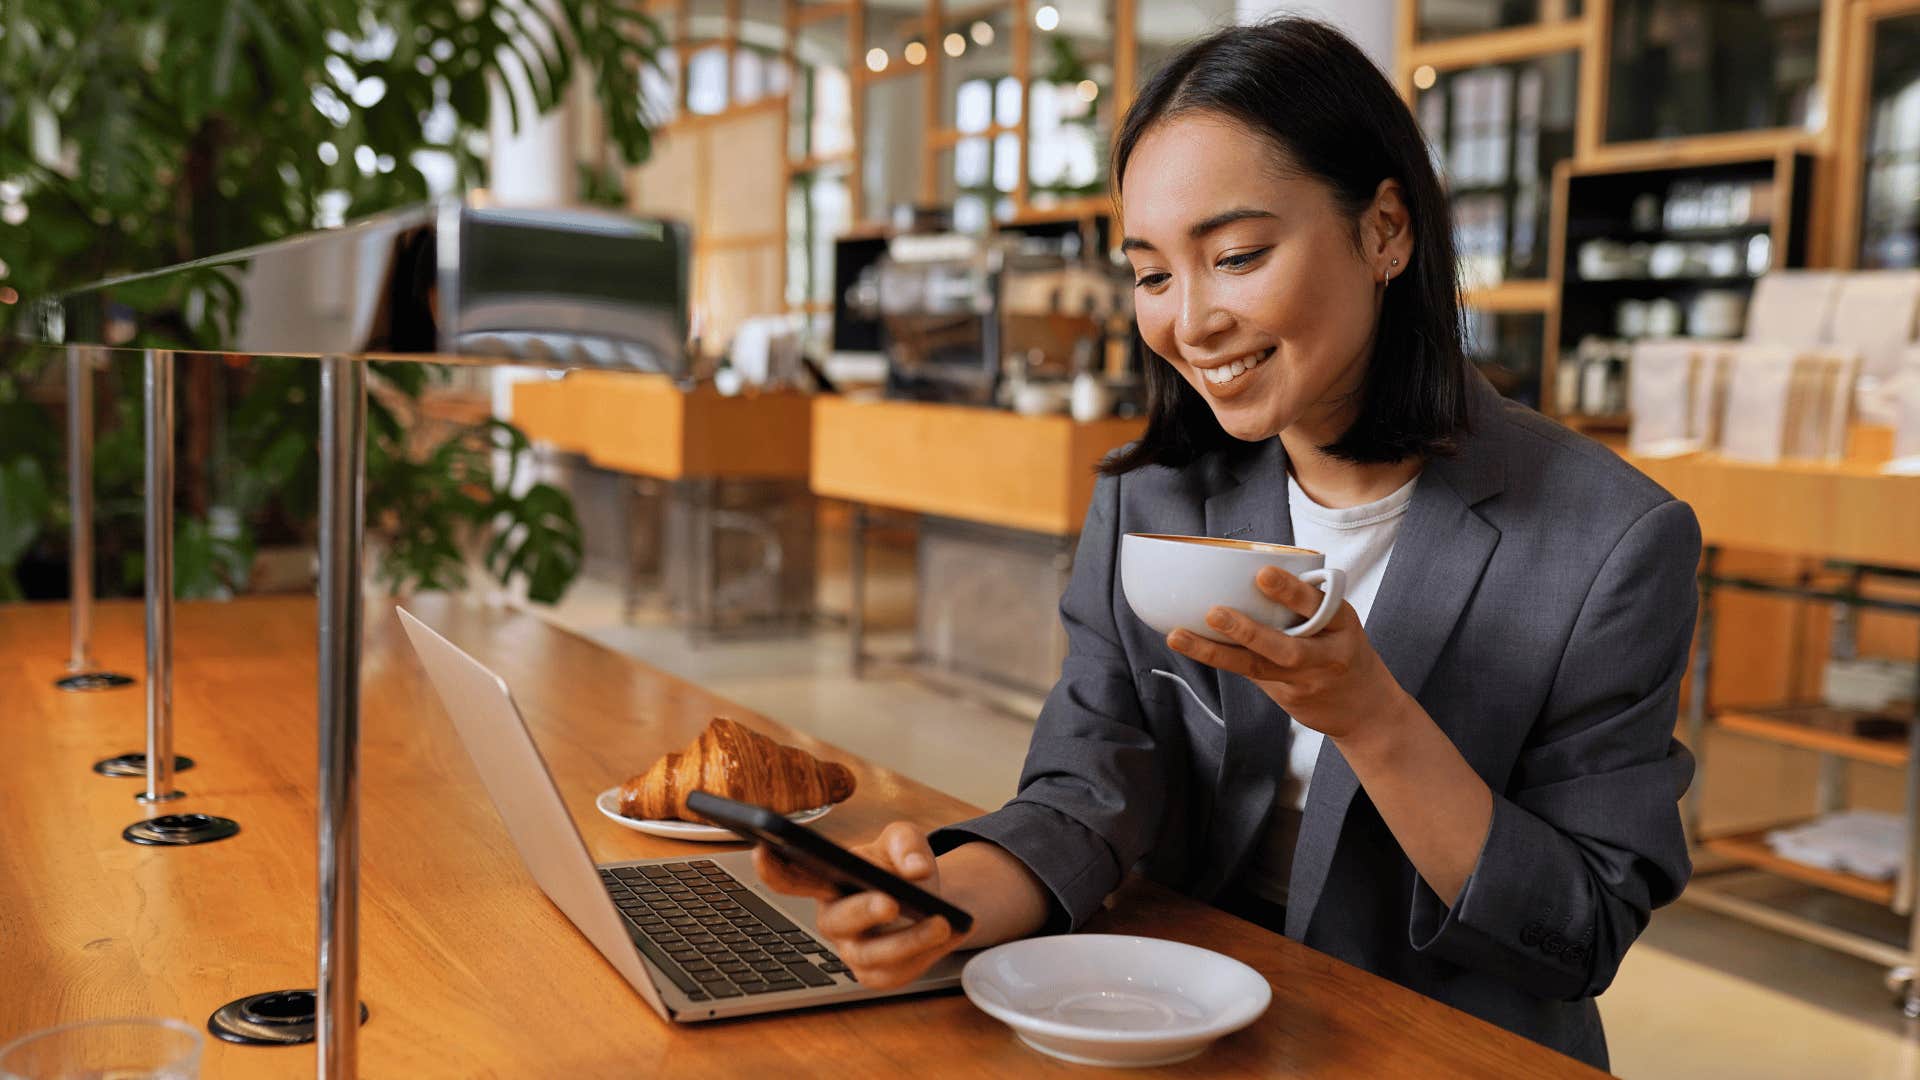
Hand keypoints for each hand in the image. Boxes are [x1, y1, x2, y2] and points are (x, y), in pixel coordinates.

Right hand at [751, 821, 962, 988]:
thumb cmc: (901, 866)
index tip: (765, 848)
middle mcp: (832, 918)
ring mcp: (851, 950)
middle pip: (836, 921)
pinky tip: (949, 932)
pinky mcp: (876, 974)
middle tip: (891, 902)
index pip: (789, 877)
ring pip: (870, 955)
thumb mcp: (904, 840)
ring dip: (908, 940)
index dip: (772, 867)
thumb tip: (915, 871)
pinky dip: (926, 953)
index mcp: (825, 880)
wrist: (931, 898)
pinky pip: (896, 972)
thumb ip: (907, 844)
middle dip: (862, 911)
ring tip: (940, 922)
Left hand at [1166, 565, 1409, 743]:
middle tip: (1214, 613)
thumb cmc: (1341, 649)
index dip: (1291, 591)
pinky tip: (1190, 646)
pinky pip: (1249, 675)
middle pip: (1286, 646)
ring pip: (1257, 666)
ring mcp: (1306, 680)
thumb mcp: (1338, 621)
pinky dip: (1220, 659)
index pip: (1318, 604)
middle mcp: (1326, 654)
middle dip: (1248, 631)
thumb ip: (1304, 602)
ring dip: (1215, 651)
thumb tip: (1247, 570)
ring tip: (1181, 636)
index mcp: (1341, 623)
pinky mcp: (1288, 698)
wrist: (1367, 709)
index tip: (1262, 573)